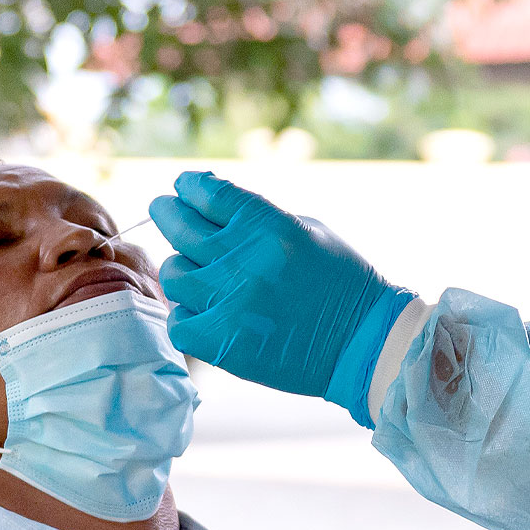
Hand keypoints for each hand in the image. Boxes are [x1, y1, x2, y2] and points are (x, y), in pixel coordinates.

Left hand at [149, 171, 413, 425]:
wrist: (365, 343)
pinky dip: (188, 316)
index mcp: (270, 226)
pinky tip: (204, 312)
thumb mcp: (308, 232)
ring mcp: (231, 302)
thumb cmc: (340, 283)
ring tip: (197, 273)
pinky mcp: (223, 342)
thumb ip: (258, 219)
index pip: (207, 191)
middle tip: (165, 210)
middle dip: (168, 212)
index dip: (189, 186)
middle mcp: (246, 260)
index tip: (183, 187)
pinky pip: (179, 321)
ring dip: (183, 270)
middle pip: (179, 225)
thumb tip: (207, 203)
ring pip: (175, 273)